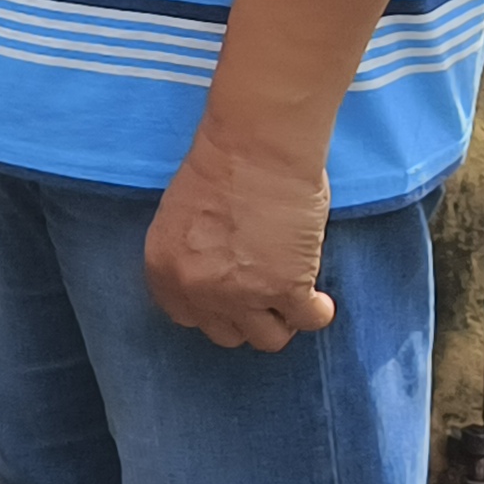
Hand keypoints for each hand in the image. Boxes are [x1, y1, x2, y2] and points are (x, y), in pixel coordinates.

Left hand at [144, 126, 338, 349]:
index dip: (214, 309)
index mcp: (164, 269)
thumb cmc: (222, 163)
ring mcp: (242, 295)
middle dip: (246, 316)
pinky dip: (318, 312)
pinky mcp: (287, 289)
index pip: (187, 316)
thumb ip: (193, 255)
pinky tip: (319, 299)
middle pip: (226, 333)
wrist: (257, 145)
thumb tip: (218, 277)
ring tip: (292, 296)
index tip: (231, 298)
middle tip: (264, 292)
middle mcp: (197, 290)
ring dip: (281, 319)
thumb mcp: (183, 216)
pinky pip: (308, 321)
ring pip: (267, 338)